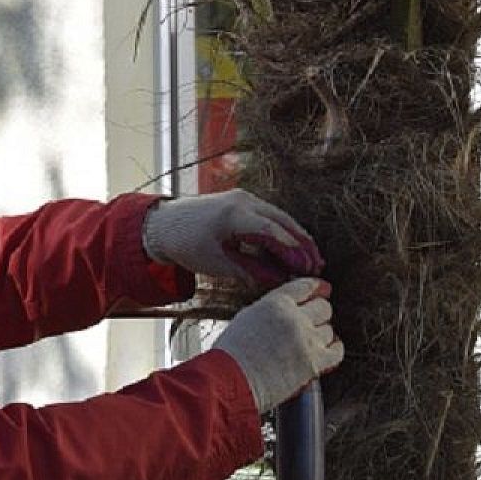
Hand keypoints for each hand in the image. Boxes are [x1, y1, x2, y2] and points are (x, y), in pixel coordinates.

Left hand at [142, 190, 322, 286]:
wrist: (163, 224)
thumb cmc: (184, 244)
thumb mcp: (216, 264)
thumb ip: (249, 271)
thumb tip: (278, 281)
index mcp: (234, 215)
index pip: (273, 233)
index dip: (293, 252)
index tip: (308, 269)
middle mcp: (242, 201)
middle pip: (282, 221)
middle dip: (302, 244)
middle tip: (318, 265)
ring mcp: (243, 197)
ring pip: (279, 216)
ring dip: (296, 236)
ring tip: (311, 257)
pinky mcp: (241, 200)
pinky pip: (269, 214)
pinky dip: (282, 230)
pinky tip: (291, 246)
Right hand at [213, 278, 342, 412]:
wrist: (230, 380)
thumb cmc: (230, 355)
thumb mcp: (247, 318)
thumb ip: (270, 310)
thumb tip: (285, 312)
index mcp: (276, 303)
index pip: (305, 287)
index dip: (316, 288)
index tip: (322, 290)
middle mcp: (295, 318)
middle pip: (323, 307)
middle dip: (318, 313)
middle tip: (312, 320)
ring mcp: (307, 340)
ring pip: (329, 330)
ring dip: (321, 334)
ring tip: (309, 342)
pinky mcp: (315, 363)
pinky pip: (337, 351)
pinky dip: (333, 350)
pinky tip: (326, 351)